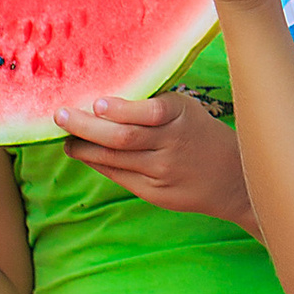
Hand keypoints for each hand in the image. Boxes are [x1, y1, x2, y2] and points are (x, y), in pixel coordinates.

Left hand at [57, 87, 255, 225]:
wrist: (232, 179)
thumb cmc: (201, 135)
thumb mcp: (187, 111)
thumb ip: (153, 106)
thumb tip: (102, 101)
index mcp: (182, 116)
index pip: (149, 113)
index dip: (121, 109)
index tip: (97, 103)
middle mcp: (172, 144)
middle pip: (122, 137)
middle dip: (86, 127)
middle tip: (61, 116)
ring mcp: (162, 171)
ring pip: (114, 158)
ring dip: (84, 147)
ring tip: (66, 138)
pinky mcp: (155, 192)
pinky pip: (118, 175)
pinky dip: (97, 162)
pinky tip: (84, 154)